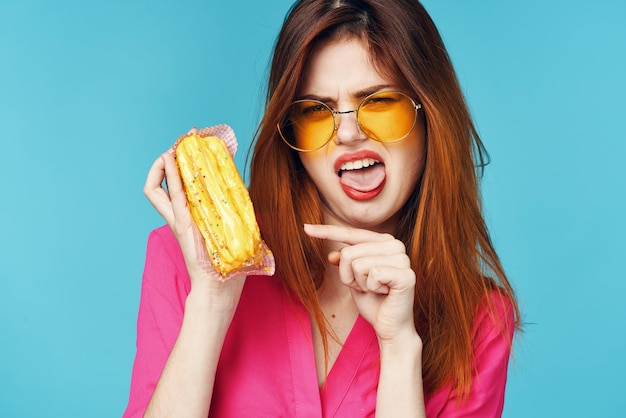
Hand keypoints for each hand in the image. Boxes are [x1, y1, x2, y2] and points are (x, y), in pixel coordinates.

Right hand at [143, 130, 244, 296]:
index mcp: (193, 215)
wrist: (219, 289)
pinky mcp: (182, 225)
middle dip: (172, 157)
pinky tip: (172, 160)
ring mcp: (179, 220)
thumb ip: (239, 212)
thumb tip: (252, 194)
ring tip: (175, 148)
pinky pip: (172, 197)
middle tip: (185, 141)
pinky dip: (170, 176)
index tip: (200, 145)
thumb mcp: (237, 231)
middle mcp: (181, 215)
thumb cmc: (228, 265)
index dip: (187, 163)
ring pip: (159, 186)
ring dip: (166, 163)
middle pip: (165, 180)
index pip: (182, 183)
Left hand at [303, 224, 416, 342]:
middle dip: (350, 276)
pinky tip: (384, 293)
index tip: (306, 228)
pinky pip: (373, 274)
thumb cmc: (373, 302)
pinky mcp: (407, 274)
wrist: (390, 327)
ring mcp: (403, 258)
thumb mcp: (352, 278)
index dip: (326, 231)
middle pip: (349, 253)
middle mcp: (395, 245)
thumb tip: (332, 255)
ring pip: (358, 264)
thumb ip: (344, 262)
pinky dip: (371, 288)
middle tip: (367, 288)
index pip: (350, 233)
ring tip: (376, 290)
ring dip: (360, 284)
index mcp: (383, 241)